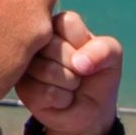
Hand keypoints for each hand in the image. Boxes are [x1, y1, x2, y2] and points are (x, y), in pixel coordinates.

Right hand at [15, 9, 123, 134]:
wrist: (91, 111)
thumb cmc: (98, 75)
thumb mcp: (112, 56)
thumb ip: (103, 49)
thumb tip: (78, 63)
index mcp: (56, 25)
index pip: (67, 22)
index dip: (83, 43)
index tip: (85, 53)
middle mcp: (37, 42)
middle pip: (55, 47)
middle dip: (76, 67)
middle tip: (78, 73)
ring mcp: (27, 65)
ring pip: (48, 71)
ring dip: (70, 84)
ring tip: (70, 85)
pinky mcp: (23, 89)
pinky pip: (47, 93)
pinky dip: (63, 99)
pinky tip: (62, 99)